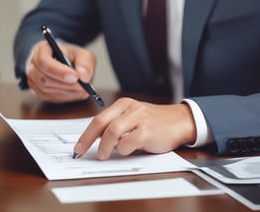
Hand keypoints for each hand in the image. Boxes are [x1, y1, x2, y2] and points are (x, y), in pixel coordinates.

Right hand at [27, 41, 95, 102]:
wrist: (67, 64)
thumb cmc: (74, 58)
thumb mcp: (83, 55)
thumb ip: (85, 63)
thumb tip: (83, 77)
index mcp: (42, 50)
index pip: (44, 62)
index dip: (59, 71)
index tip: (75, 77)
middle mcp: (33, 65)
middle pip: (44, 79)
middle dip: (65, 84)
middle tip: (83, 86)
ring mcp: (34, 80)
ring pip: (47, 90)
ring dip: (66, 91)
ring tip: (81, 88)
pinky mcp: (39, 92)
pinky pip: (50, 97)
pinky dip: (65, 96)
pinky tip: (75, 92)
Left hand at [74, 97, 196, 159]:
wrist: (180, 121)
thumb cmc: (154, 122)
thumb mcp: (133, 118)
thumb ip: (116, 125)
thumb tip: (97, 141)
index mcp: (123, 104)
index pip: (99, 118)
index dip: (86, 134)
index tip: (79, 146)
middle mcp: (130, 108)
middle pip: (101, 123)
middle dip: (88, 139)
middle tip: (81, 151)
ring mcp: (139, 118)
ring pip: (112, 131)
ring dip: (105, 146)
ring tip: (104, 155)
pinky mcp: (147, 131)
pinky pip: (128, 142)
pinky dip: (123, 149)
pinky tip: (127, 150)